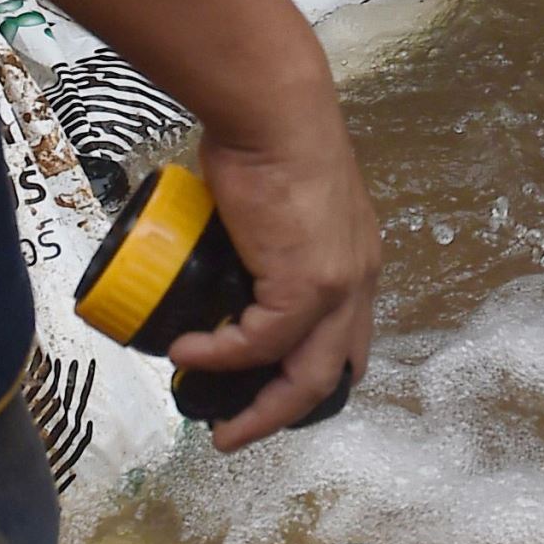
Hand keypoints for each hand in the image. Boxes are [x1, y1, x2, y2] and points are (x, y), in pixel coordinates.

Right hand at [168, 112, 382, 451]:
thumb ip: (264, 232)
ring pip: (305, 376)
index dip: (314, 372)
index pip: (347, 337)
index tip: (271, 390)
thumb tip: (220, 247)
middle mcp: (357, 280)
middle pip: (331, 372)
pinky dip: (220, 356)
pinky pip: (258, 342)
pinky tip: (186, 353)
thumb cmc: (268, 135)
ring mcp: (336, 286)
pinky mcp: (304, 284)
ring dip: (260, 411)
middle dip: (286, 412)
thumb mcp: (279, 199)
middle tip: (240, 432)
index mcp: (355, 260)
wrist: (272, 111)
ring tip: (219, 428)